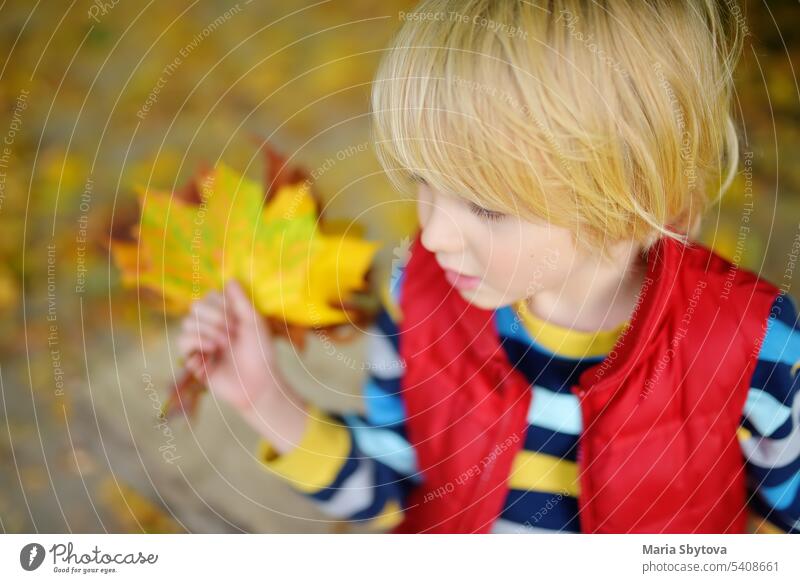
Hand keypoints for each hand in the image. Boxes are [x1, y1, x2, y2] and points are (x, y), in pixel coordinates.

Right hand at [176, 280, 309, 451]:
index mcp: (225, 314)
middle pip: (196, 307)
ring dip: (208, 332)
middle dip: (216, 319)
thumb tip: (230, 279)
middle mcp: (210, 325)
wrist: (257, 383)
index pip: (209, 296)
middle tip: (233, 335)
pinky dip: (197, 344)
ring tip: (225, 346)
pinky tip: (212, 353)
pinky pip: (182, 341)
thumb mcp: (254, 322)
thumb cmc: (260, 352)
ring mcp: (201, 341)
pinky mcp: (193, 358)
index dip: (222, 305)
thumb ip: (240, 300)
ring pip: (187, 323)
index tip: (238, 319)